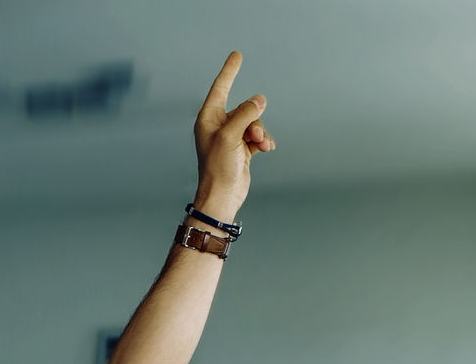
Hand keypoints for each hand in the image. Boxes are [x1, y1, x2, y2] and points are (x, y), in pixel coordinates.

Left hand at [192, 51, 273, 222]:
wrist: (223, 197)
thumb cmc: (218, 168)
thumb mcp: (231, 136)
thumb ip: (245, 113)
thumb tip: (259, 101)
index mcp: (208, 119)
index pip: (220, 88)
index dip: (229, 71)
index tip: (237, 55)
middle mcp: (218, 126)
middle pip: (244, 108)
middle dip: (254, 119)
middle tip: (254, 135)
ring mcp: (231, 138)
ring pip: (254, 122)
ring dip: (260, 132)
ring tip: (261, 145)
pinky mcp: (241, 149)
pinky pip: (257, 135)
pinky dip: (263, 141)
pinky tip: (267, 148)